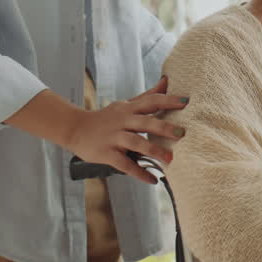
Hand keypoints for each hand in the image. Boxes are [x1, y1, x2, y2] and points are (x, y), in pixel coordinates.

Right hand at [65, 76, 187, 182]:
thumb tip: (166, 81)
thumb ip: (147, 96)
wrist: (75, 129)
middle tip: (182, 133)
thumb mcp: (125, 104)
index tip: (186, 101)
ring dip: (153, 150)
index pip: (150, 101)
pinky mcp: (106, 154)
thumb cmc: (106, 118)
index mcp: (129, 109)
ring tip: (170, 159)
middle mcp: (122, 121)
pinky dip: (139, 172)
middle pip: (144, 122)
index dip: (168, 101)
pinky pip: (124, 164)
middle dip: (163, 127)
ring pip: (135, 143)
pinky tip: (153, 180)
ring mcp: (114, 138)